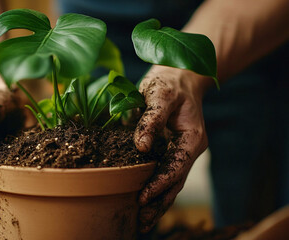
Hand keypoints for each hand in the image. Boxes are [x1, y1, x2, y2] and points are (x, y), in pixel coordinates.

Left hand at [134, 66, 210, 232]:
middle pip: (176, 182)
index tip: (143, 197)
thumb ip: (151, 119)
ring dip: (158, 202)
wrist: (178, 76)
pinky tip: (145, 202)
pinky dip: (156, 189)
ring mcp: (181, 152)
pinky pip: (165, 174)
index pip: (177, 167)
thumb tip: (141, 146)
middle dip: (159, 203)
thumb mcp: (160, 95)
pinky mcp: (171, 151)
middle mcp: (189, 150)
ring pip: (171, 183)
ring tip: (143, 222)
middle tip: (142, 222)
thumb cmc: (170, 83)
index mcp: (192, 139)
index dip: (160, 183)